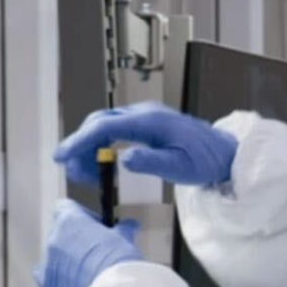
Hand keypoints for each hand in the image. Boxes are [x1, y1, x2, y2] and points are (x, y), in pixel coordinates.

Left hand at [32, 199, 140, 286]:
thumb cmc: (118, 265)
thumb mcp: (124, 239)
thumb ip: (122, 230)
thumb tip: (128, 227)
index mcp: (70, 221)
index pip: (66, 208)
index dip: (82, 216)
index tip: (95, 226)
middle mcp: (55, 238)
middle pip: (60, 232)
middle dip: (77, 239)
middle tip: (96, 249)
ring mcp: (48, 261)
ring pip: (55, 254)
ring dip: (68, 259)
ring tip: (90, 270)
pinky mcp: (47, 283)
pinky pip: (47, 275)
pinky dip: (59, 277)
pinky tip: (75, 282)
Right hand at [54, 103, 238, 187]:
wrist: (223, 153)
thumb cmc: (205, 160)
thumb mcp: (179, 167)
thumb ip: (151, 163)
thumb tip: (124, 159)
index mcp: (150, 121)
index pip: (105, 127)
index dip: (80, 141)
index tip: (63, 155)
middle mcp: (144, 114)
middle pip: (101, 123)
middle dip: (81, 145)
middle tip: (71, 169)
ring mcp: (144, 118)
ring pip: (106, 126)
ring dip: (91, 148)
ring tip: (86, 173)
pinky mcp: (146, 125)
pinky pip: (116, 131)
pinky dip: (104, 147)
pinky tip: (103, 165)